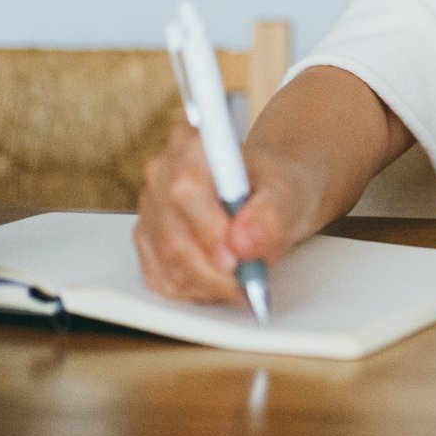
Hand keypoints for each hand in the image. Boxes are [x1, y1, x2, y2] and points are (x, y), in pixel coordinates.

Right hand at [134, 123, 318, 302]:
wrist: (270, 195)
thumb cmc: (275, 188)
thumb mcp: (289, 193)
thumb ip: (271, 214)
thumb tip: (243, 241)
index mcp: (193, 146)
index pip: (186, 191)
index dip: (209, 231)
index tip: (237, 257)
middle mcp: (163, 174)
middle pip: (174, 237)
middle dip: (215, 270)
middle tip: (247, 278)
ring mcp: (150, 208)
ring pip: (168, 263)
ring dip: (209, 283)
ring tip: (240, 278)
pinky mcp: (147, 239)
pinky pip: (161, 278)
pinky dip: (195, 289)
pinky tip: (219, 280)